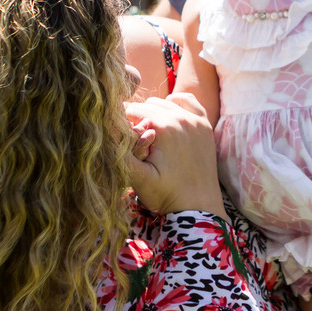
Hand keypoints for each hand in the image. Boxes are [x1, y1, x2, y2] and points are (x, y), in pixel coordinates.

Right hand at [125, 97, 223, 215]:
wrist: (198, 209)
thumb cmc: (166, 195)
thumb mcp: (137, 177)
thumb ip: (120, 152)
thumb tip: (106, 129)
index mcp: (164, 127)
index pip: (133, 110)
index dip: (121, 122)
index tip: (120, 137)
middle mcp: (182, 118)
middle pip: (148, 106)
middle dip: (137, 119)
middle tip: (134, 140)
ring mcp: (196, 121)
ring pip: (165, 103)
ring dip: (154, 113)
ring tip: (148, 134)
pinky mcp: (205, 127)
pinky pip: (188, 102)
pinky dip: (176, 104)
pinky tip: (168, 116)